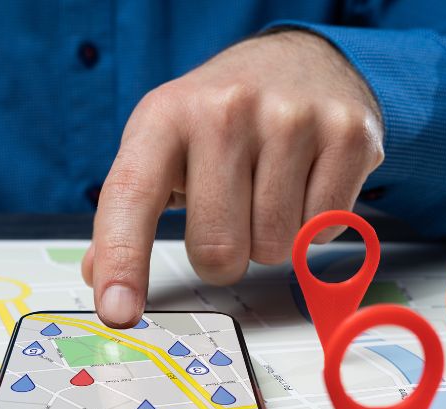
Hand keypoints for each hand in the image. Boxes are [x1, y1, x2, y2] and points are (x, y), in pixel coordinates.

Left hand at [82, 29, 384, 327]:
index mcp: (164, 116)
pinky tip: (305, 186)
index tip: (118, 311)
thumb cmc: (221, 117)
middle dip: (223, 257)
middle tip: (230, 215)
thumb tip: (98, 276)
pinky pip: (323, 232)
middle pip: (216, 250)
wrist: (300, 59)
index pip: (132, 198)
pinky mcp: (347, 134)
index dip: (124, 261)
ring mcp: (291, 119)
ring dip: (270, 241)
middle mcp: (225, 110)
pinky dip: (313, 228)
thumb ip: (126, 213)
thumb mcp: (160, 146)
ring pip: (274, 248)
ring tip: (268, 192)